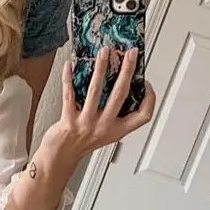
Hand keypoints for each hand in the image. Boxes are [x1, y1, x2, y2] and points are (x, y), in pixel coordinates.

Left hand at [43, 46, 154, 162]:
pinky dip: (69, 78)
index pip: (143, 115)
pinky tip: (70, 65)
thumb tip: (118, 81)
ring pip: (96, 91)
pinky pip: (69, 95)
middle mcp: (104, 126)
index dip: (149, 98)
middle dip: (127, 71)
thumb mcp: (106, 131)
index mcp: (118, 130)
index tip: (146, 82)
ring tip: (104, 52)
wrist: (60, 157)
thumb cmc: (82, 142)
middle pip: (121, 94)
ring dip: (101, 68)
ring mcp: (87, 124)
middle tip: (130, 54)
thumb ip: (114, 112)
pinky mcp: (69, 121)